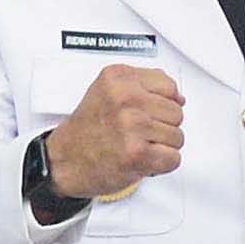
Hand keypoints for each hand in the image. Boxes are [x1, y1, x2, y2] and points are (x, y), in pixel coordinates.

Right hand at [43, 64, 186, 203]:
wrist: (64, 161)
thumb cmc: (88, 130)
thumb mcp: (109, 91)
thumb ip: (144, 86)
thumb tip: (179, 97)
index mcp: (119, 78)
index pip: (170, 86)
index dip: (162, 104)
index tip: (146, 113)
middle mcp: (125, 98)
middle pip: (177, 113)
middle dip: (162, 127)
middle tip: (138, 134)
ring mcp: (131, 125)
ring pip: (178, 137)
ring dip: (161, 147)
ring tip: (137, 146)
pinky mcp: (137, 153)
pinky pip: (173, 158)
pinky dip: (161, 165)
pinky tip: (142, 160)